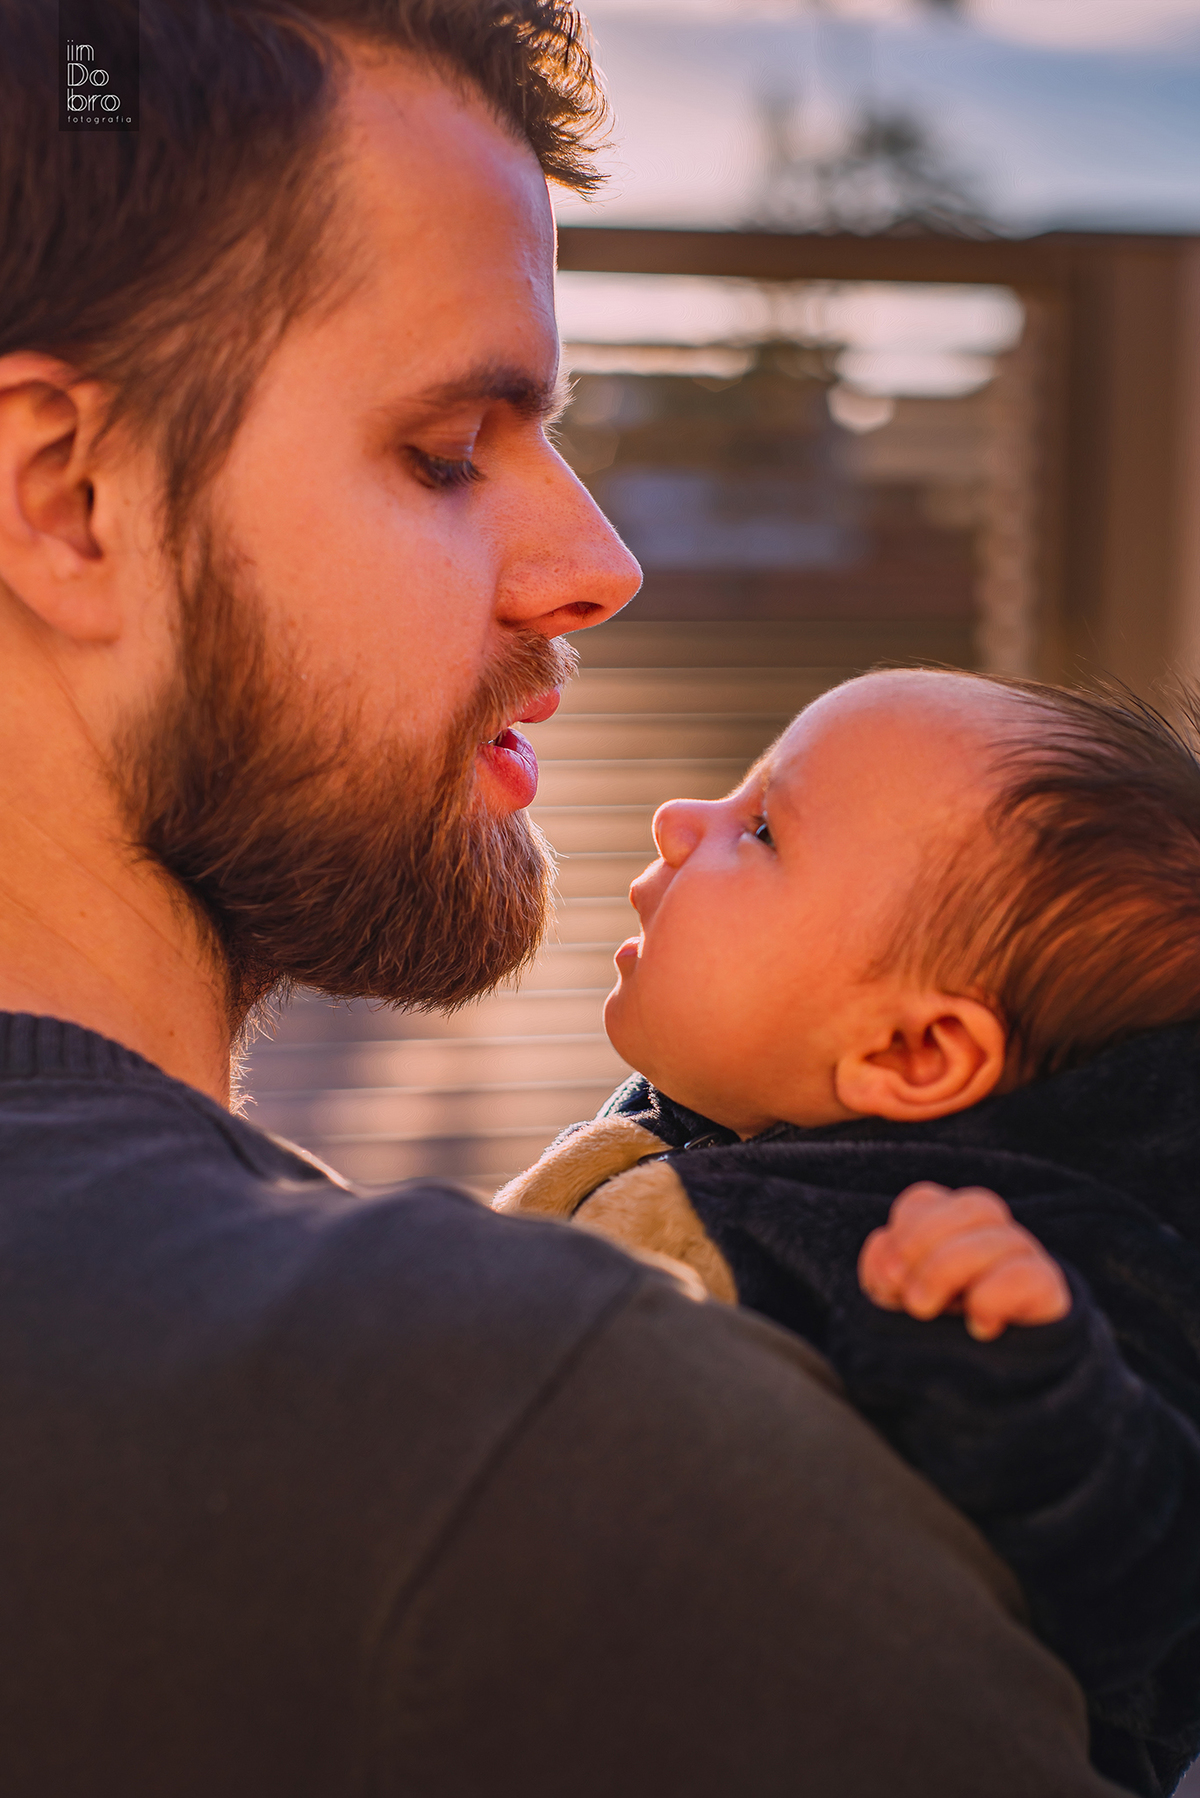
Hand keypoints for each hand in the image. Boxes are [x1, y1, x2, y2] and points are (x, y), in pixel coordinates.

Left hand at [858, 1182, 1070, 1341]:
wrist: (988, 1392)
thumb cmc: (934, 1339)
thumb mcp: (899, 1306)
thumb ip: (886, 1277)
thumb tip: (889, 1261)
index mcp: (952, 1230)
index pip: (928, 1201)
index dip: (904, 1231)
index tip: (889, 1280)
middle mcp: (994, 1238)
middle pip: (974, 1206)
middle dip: (925, 1243)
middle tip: (908, 1297)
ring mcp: (1026, 1262)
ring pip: (1001, 1236)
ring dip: (948, 1269)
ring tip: (927, 1312)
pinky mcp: (1048, 1295)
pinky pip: (1026, 1275)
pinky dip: (992, 1296)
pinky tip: (978, 1326)